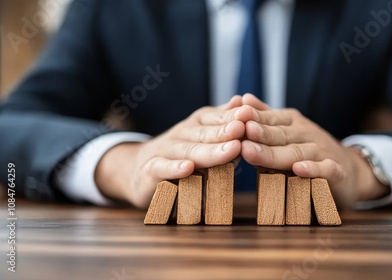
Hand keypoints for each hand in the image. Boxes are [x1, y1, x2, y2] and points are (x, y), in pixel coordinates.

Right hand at [95, 96, 247, 207]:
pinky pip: (163, 168)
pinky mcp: (150, 171)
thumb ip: (222, 122)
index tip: (251, 114)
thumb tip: (242, 100)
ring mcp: (165, 151)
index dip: (234, 117)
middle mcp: (181, 134)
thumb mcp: (203, 137)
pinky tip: (188, 168)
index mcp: (197, 125)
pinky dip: (174, 168)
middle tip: (243, 129)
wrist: (140, 171)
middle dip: (226, 131)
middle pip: (206, 133)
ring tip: (231, 150)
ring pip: (189, 151)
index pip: (217, 119)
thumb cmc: (181, 154)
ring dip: (211, 151)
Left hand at [238, 101, 388, 208]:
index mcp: (294, 124)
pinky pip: (325, 170)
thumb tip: (244, 99)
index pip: (271, 120)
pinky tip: (299, 170)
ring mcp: (323, 152)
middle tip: (241, 133)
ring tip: (252, 153)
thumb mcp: (288, 131)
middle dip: (260, 134)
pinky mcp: (336, 172)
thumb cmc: (309, 151)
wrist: (349, 171)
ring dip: (274, 154)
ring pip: (298, 153)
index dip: (254, 119)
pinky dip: (313, 170)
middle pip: (281, 136)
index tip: (235, 117)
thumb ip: (267, 118)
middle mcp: (308, 134)